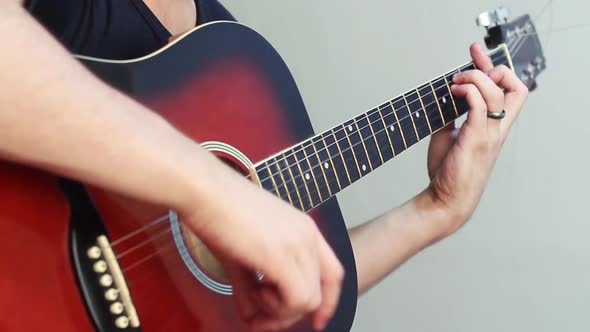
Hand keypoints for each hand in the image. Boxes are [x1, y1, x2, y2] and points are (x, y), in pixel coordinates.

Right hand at [182, 163, 343, 331]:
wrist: (204, 190)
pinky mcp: (281, 256)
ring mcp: (298, 244)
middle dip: (290, 315)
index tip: (316, 322)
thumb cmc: (217, 212)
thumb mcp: (241, 255)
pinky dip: (276, 310)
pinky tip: (254, 295)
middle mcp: (308, 235)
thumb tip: (250, 315)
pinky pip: (296, 300)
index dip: (328, 302)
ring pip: (309, 300)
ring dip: (279, 313)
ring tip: (252, 298)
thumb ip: (250, 288)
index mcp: (304, 229)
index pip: (334, 273)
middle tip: (260, 320)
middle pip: (322, 292)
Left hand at [424, 42, 528, 236]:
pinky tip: (451, 93)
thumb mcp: (448, 135)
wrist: (445, 199)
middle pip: (516, 88)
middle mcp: (497, 129)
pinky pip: (480, 106)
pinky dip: (467, 92)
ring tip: (454, 83)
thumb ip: (451, 116)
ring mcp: (489, 134)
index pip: (508, 90)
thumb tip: (442, 96)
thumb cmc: (448, 172)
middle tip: (468, 69)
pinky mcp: (475, 139)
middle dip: (495, 69)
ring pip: (497, 93)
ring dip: (475, 79)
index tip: (475, 52)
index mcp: (494, 127)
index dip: (494, 66)